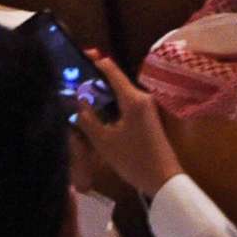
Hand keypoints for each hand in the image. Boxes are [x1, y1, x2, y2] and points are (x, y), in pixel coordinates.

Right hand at [75, 50, 182, 198]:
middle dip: (93, 80)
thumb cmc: (134, 160)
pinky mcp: (147, 117)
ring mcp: (146, 107)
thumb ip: (87, 118)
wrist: (164, 180)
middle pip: (114, 80)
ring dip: (101, 94)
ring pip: (119, 93)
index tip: (78, 56)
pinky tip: (96, 112)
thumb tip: (76, 99)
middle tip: (72, 82)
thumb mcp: (104, 141)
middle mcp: (141, 97)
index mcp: (133, 98)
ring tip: (80, 97)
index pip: (111, 69)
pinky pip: (125, 103)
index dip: (94, 61)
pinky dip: (110, 104)